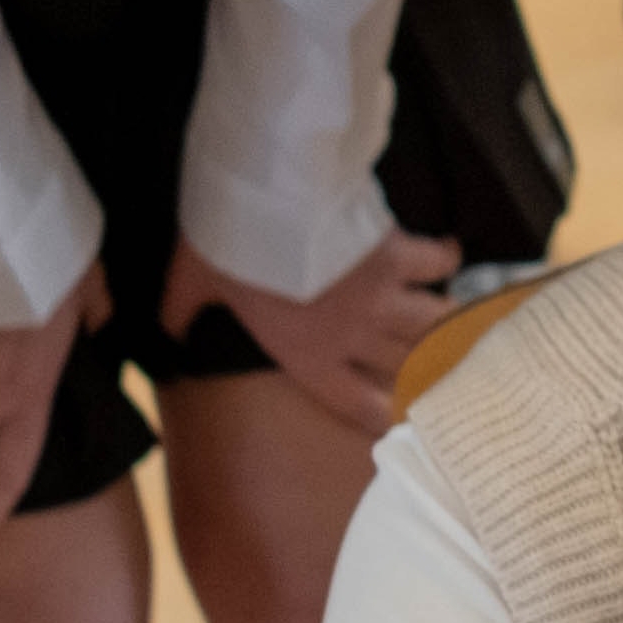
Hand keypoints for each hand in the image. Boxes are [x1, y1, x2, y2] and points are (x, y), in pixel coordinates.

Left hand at [161, 230, 458, 438]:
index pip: (356, 405)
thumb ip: (183, 312)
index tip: (397, 417)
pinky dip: (445, 260)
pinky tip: (449, 256)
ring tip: (455, 318)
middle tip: (440, 363)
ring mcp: (382, 299)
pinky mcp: (397, 256)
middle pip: (407, 367)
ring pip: (434, 324)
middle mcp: (353, 337)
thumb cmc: (229, 251)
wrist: (268, 205)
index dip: (382, 417)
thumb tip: (167, 333)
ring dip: (446, 321)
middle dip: (426, 368)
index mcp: (307, 356)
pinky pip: (437, 265)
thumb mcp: (192, 283)